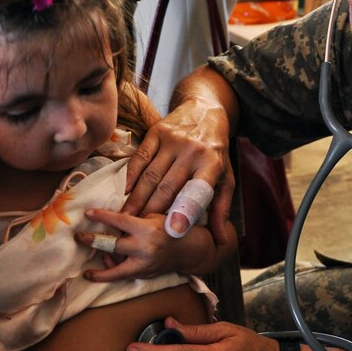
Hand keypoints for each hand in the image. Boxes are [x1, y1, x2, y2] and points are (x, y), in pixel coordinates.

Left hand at [76, 211, 180, 280]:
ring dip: (100, 269)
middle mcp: (145, 248)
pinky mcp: (144, 274)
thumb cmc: (170, 228)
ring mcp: (144, 264)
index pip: (120, 221)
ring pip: (115, 270)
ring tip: (89, 267)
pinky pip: (123, 274)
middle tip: (78, 238)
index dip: (102, 216)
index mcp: (147, 229)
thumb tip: (110, 223)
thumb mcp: (154, 217)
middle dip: (92, 241)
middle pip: (113, 246)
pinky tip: (102, 268)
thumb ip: (134, 221)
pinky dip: (112, 271)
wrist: (188, 250)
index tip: (87, 213)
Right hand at [123, 98, 233, 244]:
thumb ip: (221, 208)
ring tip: (126, 218)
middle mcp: (193, 151)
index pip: (197, 190)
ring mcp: (174, 140)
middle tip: (137, 233)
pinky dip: (132, 176)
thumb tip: (221, 241)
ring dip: (137, 199)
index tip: (173, 230)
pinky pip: (141, 157)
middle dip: (151, 212)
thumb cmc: (216, 151)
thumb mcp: (225, 177)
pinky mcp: (157, 132)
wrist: (205, 110)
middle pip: (167, 187)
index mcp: (212, 164)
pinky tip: (125, 192)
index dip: (186, 210)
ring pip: (151, 175)